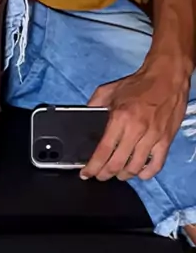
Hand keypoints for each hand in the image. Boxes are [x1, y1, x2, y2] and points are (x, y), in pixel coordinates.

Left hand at [81, 59, 189, 181]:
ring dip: (123, 176)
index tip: (86, 173)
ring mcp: (153, 136)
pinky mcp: (166, 140)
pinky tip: (139, 172)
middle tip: (99, 175)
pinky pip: (156, 165)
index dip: (92, 167)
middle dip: (104, 175)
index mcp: (120, 118)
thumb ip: (94, 105)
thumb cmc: (139, 84)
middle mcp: (136, 130)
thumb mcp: (109, 90)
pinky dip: (146, 173)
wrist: (167, 76)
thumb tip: (84, 117)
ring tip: (117, 174)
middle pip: (117, 164)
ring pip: (135, 168)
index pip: (102, 151)